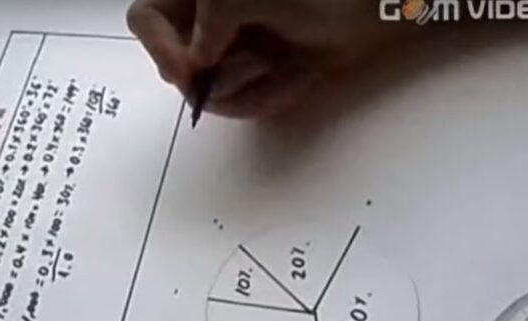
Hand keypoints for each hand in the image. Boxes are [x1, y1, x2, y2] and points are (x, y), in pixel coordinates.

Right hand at [127, 0, 418, 117]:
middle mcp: (212, 21)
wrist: (380, 7)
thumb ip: (212, 17)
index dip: (159, 46)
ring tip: (284, 61)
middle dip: (215, 74)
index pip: (146, 19)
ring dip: (249, 84)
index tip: (189, 72)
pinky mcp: (265, 77)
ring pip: (215, 92)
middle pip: (177, 66)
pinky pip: (248, 104)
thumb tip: (198, 62)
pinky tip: (297, 75)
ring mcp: (238, 52)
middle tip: (255, 62)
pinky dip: (270, 96)